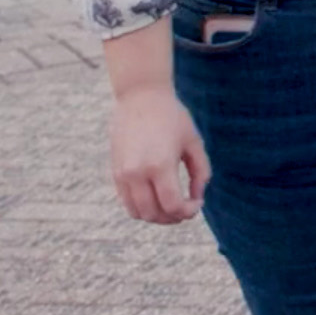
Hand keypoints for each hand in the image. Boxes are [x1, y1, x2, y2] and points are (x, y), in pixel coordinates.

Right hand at [110, 84, 208, 224]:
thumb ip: (201, 171)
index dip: (188, 211)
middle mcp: (137, 173)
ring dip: (156, 216)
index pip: (172, 205)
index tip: (197, 203)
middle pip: (154, 214)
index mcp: (160, 165)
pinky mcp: (115, 172)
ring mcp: (123, 174)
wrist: (140, 97)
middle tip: (186, 208)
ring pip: (138, 213)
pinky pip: (127, 202)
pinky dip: (142, 207)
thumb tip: (197, 197)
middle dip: (173, 217)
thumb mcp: (193, 142)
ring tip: (172, 206)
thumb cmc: (172, 117)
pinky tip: (156, 197)